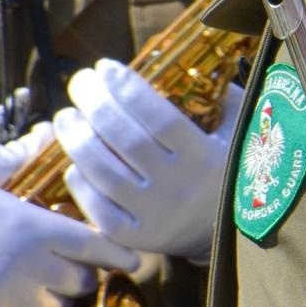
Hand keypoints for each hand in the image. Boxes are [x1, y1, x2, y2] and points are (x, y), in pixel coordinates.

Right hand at [0, 124, 140, 306]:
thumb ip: (18, 156)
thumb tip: (49, 132)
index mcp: (34, 226)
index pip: (98, 245)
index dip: (120, 253)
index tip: (133, 256)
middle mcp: (32, 266)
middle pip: (84, 281)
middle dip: (86, 273)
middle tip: (75, 262)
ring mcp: (11, 297)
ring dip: (61, 298)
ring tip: (49, 284)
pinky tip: (21, 302)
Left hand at [53, 58, 241, 260]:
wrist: (231, 234)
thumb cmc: (230, 173)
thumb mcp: (241, 135)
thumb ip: (227, 101)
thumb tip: (200, 67)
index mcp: (203, 157)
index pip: (158, 116)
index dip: (127, 88)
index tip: (105, 66)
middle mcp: (178, 187)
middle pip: (125, 139)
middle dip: (95, 105)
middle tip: (79, 82)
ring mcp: (156, 216)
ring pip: (105, 174)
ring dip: (77, 140)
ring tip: (65, 117)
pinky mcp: (138, 239)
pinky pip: (99, 211)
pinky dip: (81, 185)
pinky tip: (72, 163)